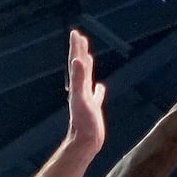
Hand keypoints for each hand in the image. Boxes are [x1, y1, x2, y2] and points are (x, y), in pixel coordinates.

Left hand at [63, 29, 106, 160]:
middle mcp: (80, 91)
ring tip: (88, 57)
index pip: (76, 62)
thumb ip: (79, 79)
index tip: (76, 33)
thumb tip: (77, 60)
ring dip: (88, 67)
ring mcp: (87, 100)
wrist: (85, 143)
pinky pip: (96, 96)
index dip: (77, 47)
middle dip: (80, 51)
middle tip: (80, 37)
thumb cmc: (83, 124)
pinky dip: (98, 90)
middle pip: (80, 67)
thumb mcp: (81, 99)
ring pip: (87, 79)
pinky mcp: (93, 110)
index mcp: (77, 86)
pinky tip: (100, 88)